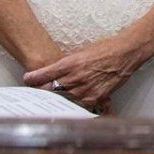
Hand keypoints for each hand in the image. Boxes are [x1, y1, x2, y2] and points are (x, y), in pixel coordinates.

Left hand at [22, 35, 150, 109]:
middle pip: (50, 91)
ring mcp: (85, 89)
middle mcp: (75, 77)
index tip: (27, 80)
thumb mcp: (81, 52)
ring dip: (58, 100)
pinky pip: (79, 104)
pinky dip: (75, 104)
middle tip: (38, 94)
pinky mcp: (95, 97)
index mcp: (69, 63)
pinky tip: (73, 103)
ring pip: (63, 100)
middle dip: (43, 92)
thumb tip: (52, 74)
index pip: (43, 75)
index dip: (32, 79)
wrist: (126, 52)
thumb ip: (66, 65)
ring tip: (54, 101)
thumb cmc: (105, 49)